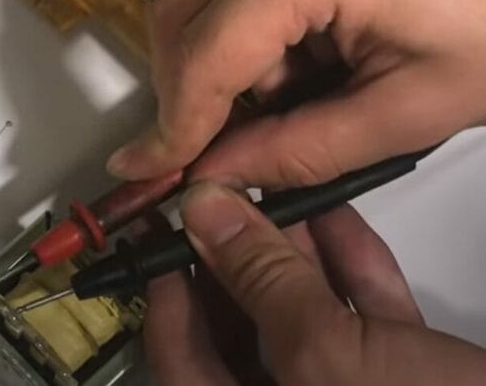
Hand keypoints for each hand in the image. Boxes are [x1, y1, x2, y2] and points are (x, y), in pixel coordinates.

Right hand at [108, 0, 485, 187]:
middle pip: (178, 8)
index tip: (150, 169)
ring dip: (222, 48)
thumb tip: (218, 172)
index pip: (204, 55)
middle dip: (189, 85)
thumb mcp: (417, 104)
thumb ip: (302, 148)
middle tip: (216, 141)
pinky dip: (248, 10)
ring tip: (296, 84)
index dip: (174, 125)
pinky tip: (304, 39)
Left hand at [145, 182, 485, 384]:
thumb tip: (207, 216)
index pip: (176, 356)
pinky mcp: (398, 378)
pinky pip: (358, 320)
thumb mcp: (326, 351)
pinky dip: (347, 269)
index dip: (165, 287)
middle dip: (233, 257)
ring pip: (300, 317)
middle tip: (219, 199)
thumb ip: (261, 281)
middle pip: (237, 329)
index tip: (159, 232)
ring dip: (291, 251)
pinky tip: (334, 215)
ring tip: (272, 190)